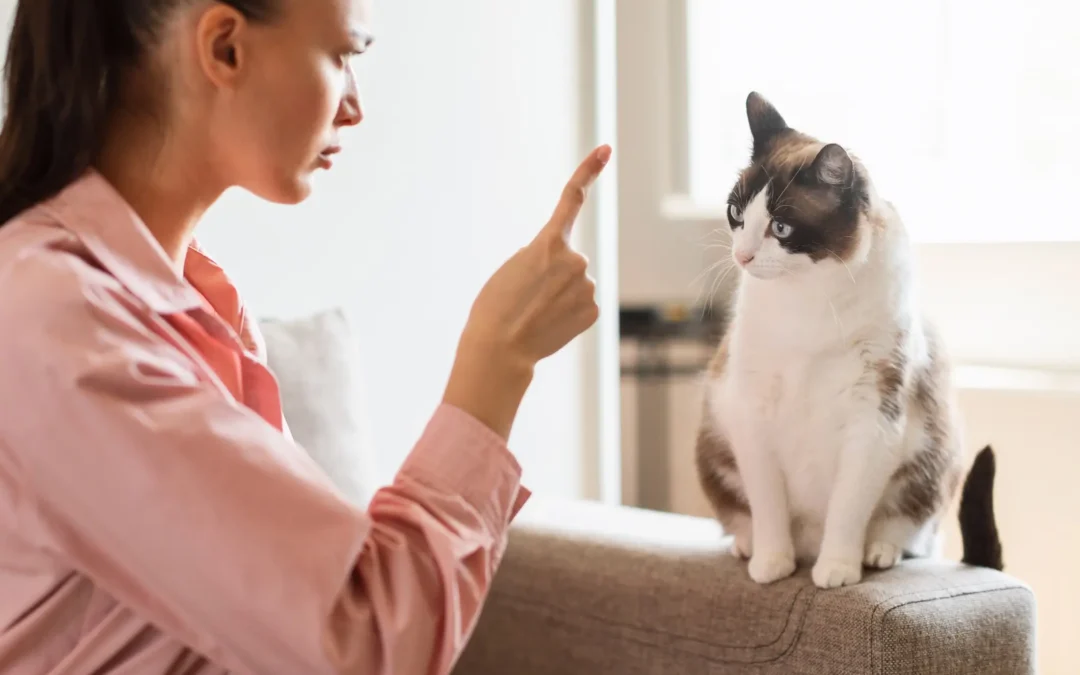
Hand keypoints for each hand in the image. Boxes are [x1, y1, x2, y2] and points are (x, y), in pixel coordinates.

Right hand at [443, 145, 611, 438]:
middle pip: (568, 260)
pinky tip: (549, 324)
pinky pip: (581, 305)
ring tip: (535, 312)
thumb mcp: (513, 269)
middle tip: (527, 296)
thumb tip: (568, 269)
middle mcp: (576, 260)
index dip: (589, 171)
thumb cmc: (495, 308)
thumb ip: (541, 258)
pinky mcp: (593, 310)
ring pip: (575, 284)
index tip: (605, 149)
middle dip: (551, 274)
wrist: (500, 349)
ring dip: (557, 296)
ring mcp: (587, 286)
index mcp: (548, 243)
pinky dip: (566, 313)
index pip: (572, 198)